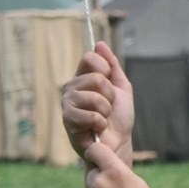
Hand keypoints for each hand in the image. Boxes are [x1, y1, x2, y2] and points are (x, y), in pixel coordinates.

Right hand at [61, 41, 135, 162]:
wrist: (118, 143)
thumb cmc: (118, 118)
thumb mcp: (121, 88)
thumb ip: (112, 66)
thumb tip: (100, 44)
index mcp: (83, 77)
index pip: (90, 58)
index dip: (105, 70)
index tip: (110, 84)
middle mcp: (71, 87)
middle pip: (96, 78)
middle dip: (109, 96)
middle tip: (107, 108)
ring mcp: (68, 103)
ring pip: (95, 97)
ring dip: (106, 111)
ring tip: (102, 119)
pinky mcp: (68, 119)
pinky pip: (91, 115)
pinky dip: (100, 123)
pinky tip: (96, 129)